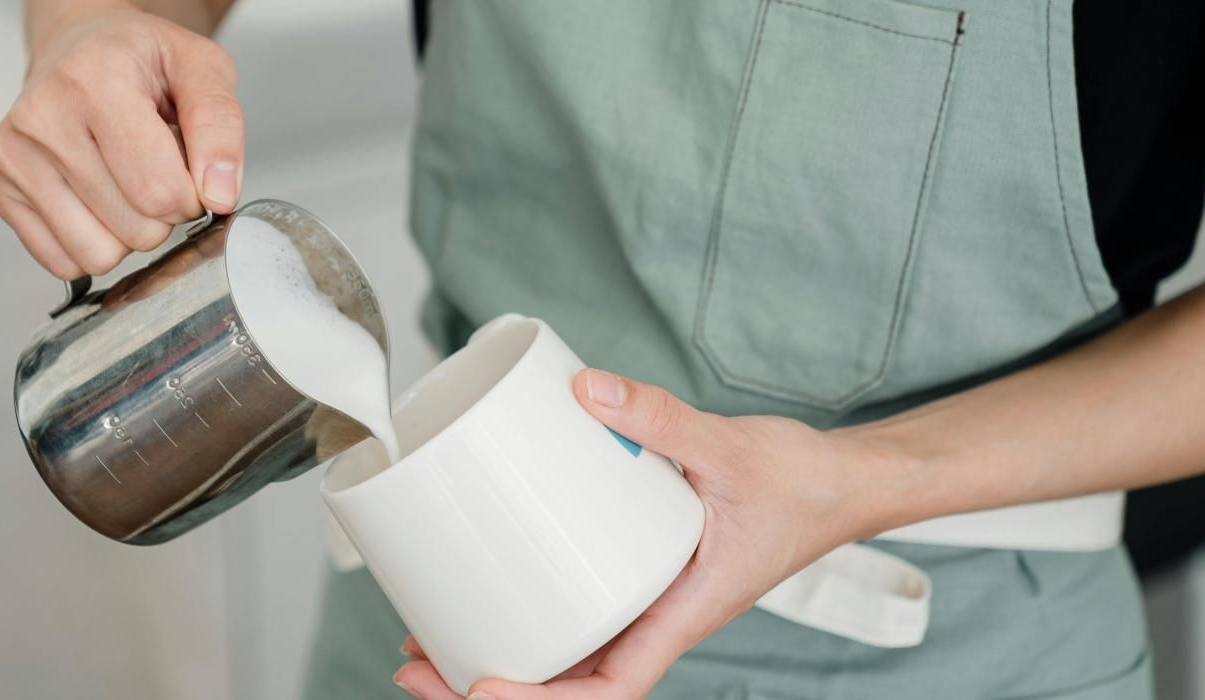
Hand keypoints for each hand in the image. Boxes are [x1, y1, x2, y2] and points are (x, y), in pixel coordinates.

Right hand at [0, 2, 242, 278]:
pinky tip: (92, 198)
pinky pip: (62, 261)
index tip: (187, 170)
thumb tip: (219, 195)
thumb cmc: (137, 60)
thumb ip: (220, 127)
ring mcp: (12, 155)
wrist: (78, 48)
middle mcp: (42, 116)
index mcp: (94, 80)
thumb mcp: (200, 67)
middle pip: (134, 229)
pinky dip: (89, 241)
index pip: (159, 191)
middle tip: (152, 170)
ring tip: (121, 182)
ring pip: (97, 255)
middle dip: (161, 215)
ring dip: (125, 234)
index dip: (191, 196)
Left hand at [394, 369, 897, 698]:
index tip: (478, 685)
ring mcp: (640, 596)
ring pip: (559, 648)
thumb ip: (663, 418)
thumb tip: (587, 393)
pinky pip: (570, 600)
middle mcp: (653, 616)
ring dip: (491, 648)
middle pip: (562, 681)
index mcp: (681, 614)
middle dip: (483, 683)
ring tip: (420, 632)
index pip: (606, 688)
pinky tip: (478, 580)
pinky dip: (521, 602)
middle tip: (413, 657)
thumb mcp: (733, 449)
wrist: (838, 482)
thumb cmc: (802, 487)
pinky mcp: (632, 565)